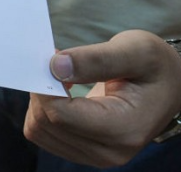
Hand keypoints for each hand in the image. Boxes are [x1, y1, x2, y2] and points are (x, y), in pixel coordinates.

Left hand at [24, 30, 180, 167]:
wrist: (168, 86)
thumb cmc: (154, 66)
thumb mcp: (135, 50)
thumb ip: (95, 58)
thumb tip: (55, 66)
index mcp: (124, 129)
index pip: (61, 115)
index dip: (46, 86)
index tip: (54, 60)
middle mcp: (109, 151)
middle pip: (46, 123)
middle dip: (42, 90)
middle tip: (58, 65)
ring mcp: (94, 155)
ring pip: (39, 130)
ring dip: (41, 100)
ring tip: (63, 80)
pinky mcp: (82, 151)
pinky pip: (43, 134)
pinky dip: (43, 110)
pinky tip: (62, 94)